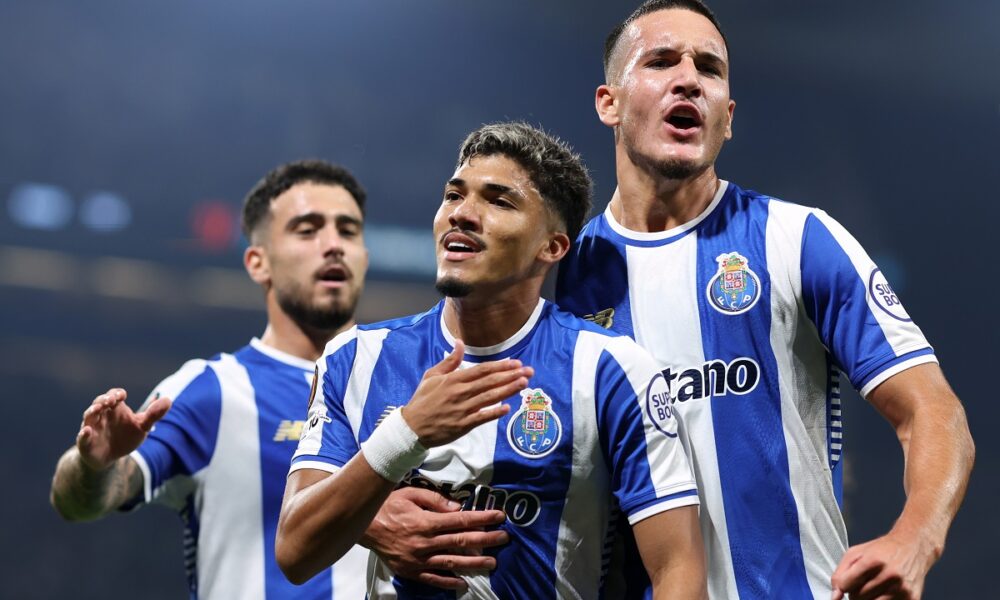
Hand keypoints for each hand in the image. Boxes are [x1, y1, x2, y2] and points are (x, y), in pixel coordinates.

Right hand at [76, 388, 171, 470]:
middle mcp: (101, 415)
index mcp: (114, 409)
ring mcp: (91, 428)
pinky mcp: (85, 443)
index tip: (122, 396)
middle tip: (111, 400)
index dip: (117, 394)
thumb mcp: (142, 426)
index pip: (113, 395)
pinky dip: (83, 434)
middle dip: (104, 400)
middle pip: (99, 402)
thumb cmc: (125, 437)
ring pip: (88, 416)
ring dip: (93, 411)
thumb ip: (153, 414)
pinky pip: (82, 438)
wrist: (111, 457)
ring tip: (98, 408)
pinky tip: (87, 431)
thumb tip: (168, 400)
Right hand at [364, 487, 509, 590]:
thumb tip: (458, 507)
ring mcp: (418, 559)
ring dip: (474, 563)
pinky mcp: (411, 571)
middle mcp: (425, 542)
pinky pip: (433, 578)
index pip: (461, 520)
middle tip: (504, 538)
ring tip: (492, 563)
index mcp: (427, 522)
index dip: (482, 518)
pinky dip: (448, 582)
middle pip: (461, 541)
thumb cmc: (389, 506)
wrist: (364, 526)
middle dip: (486, 540)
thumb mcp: (411, 494)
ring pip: (452, 562)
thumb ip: (436, 500)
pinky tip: (463, 583)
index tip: (499, 517)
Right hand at [402, 341, 532, 447]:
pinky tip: (508, 407)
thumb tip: (459, 342)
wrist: (411, 427)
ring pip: (490, 398)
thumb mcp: (431, 376)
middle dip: (511, 375)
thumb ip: (449, 361)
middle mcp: (460, 393)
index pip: (482, 370)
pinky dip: (495, 412)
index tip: (515, 363)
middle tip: (528, 371)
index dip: (500, 366)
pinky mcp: (463, 425)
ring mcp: (463, 409)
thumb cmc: (422, 400)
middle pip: (490, 382)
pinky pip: (482, 417)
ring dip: (508, 390)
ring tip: (523, 384)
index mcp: (453, 380)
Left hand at [831, 529, 936, 599]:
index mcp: (873, 561)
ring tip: (872, 588)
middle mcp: (890, 575)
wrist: (913, 547)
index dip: (844, 586)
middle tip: (863, 583)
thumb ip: (840, 574)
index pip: (846, 586)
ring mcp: (902, 588)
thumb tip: (834, 596)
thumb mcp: (856, 553)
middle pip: (858, 598)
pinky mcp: (912, 598)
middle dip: (855, 593)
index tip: (847, 582)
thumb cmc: (882, 550)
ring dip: (868, 599)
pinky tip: (885, 592)